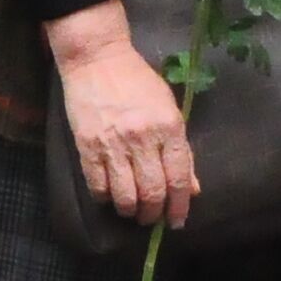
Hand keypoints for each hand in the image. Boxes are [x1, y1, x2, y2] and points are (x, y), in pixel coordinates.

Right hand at [47, 5, 195, 225]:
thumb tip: (192, 188)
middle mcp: (143, 138)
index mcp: (169, 127)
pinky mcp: (87, 147)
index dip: (180, 206)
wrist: (98, 60)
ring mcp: (113, 144)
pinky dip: (105, 198)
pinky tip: (110, 196)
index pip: (179, 178)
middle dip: (154, 214)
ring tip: (133, 211)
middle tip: (152, 218)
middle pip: (152, 192)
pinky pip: (97, 186)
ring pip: (125, 196)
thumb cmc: (139, 82)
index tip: (177, 221)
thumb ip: (181, 151)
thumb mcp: (169, 109)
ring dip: (130, 211)